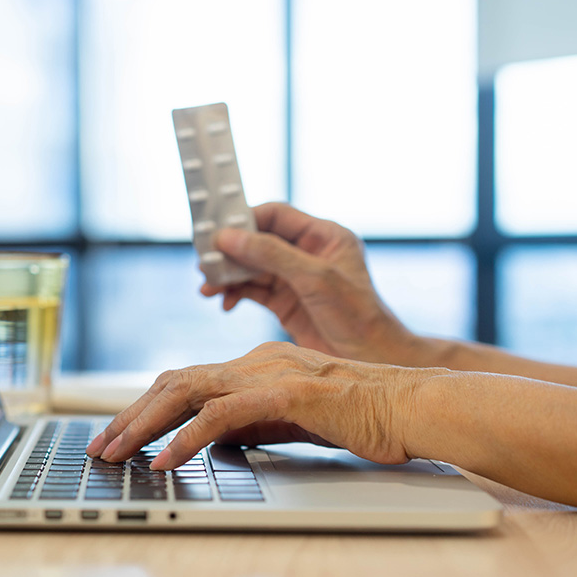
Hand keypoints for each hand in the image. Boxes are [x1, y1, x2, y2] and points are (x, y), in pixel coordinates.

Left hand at [85, 342, 426, 470]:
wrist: (412, 407)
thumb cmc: (362, 416)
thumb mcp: (292, 419)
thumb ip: (251, 423)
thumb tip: (211, 441)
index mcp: (255, 364)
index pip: (186, 381)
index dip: (146, 407)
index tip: (120, 435)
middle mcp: (254, 361)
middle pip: (174, 382)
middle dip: (130, 415)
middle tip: (100, 446)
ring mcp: (268, 373)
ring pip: (187, 392)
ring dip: (144, 424)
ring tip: (116, 453)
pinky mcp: (285, 393)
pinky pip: (221, 415)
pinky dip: (186, 438)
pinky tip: (165, 460)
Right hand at [202, 202, 419, 364]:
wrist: (372, 361)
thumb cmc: (357, 316)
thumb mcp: (314, 278)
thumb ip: (271, 254)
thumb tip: (228, 236)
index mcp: (324, 236)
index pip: (276, 215)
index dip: (244, 220)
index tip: (216, 232)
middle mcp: (308, 254)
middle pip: (258, 241)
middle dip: (230, 251)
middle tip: (204, 262)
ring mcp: (296, 279)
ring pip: (251, 267)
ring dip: (228, 275)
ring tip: (207, 288)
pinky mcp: (286, 303)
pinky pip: (253, 290)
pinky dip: (235, 294)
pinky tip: (225, 303)